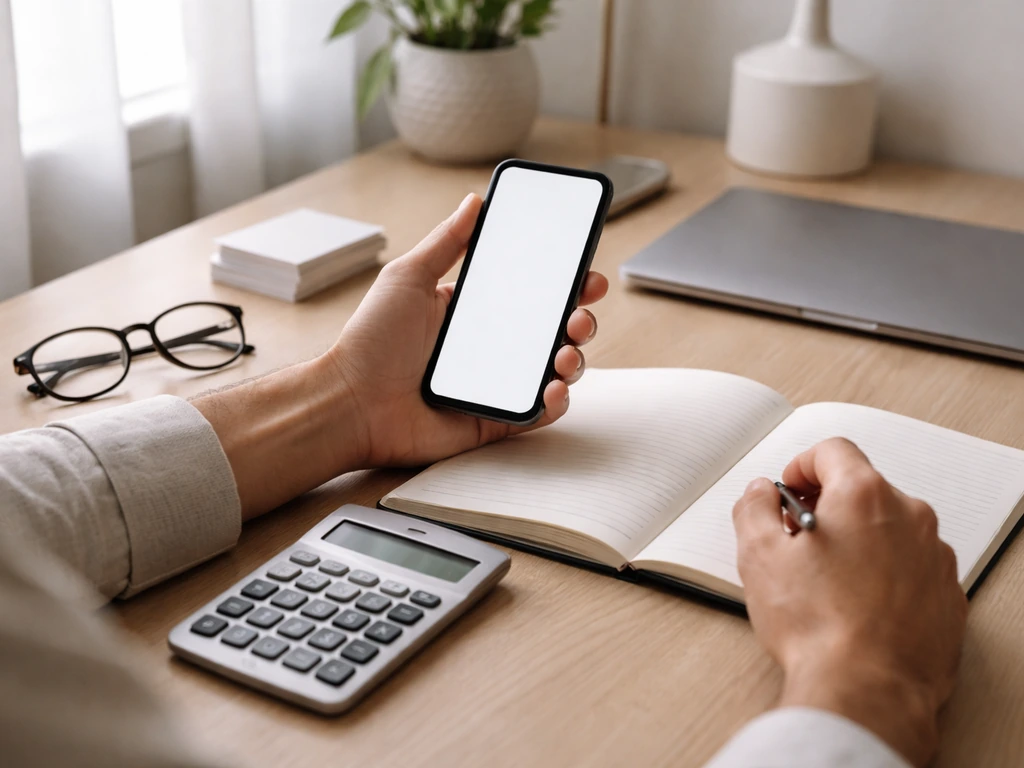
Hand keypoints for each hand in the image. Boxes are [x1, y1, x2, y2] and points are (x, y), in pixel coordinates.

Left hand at [325, 193, 608, 466]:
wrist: (350, 403)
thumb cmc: (370, 342)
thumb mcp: (408, 278)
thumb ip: (445, 241)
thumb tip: (475, 201)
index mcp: (474, 311)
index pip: (532, 293)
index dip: (564, 284)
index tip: (585, 273)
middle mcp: (490, 347)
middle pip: (552, 331)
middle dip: (578, 320)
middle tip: (579, 316)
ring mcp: (494, 384)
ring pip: (552, 371)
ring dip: (573, 359)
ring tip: (564, 353)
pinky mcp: (493, 420)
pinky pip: (536, 413)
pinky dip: (555, 403)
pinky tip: (553, 388)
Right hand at [732, 438, 967, 766]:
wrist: (866, 692)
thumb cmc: (818, 626)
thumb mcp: (758, 556)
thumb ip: (754, 508)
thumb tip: (760, 494)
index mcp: (863, 495)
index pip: (832, 451)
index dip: (801, 466)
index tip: (787, 490)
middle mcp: (908, 517)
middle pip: (862, 489)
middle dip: (826, 507)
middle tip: (797, 539)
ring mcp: (934, 558)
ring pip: (889, 530)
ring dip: (858, 542)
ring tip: (826, 581)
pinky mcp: (947, 597)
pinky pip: (911, 569)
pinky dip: (886, 576)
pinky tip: (856, 607)